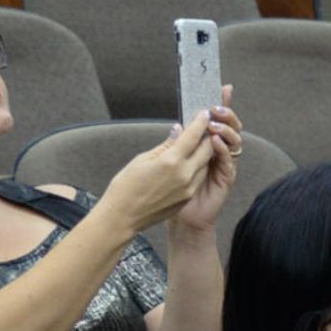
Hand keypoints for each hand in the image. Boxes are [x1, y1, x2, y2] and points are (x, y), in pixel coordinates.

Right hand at [96, 110, 227, 230]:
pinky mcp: (188, 197)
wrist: (123, 217)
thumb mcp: (142, 159)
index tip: (204, 113)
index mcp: (170, 161)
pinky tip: (192, 161)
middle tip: (206, 126)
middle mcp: (184, 174)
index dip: (200, 123)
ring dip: (205, 152)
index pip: (192, 136)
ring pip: (205, 164)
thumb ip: (165, 145)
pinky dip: (199, 166)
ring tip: (199, 142)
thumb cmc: (126, 186)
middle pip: (206, 149)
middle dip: (208, 136)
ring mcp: (189, 188)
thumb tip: (178, 130)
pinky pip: (199, 177)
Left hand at [167, 99, 243, 235]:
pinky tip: (216, 141)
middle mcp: (214, 154)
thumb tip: (178, 125)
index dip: (220, 105)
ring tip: (214, 124)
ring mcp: (221, 167)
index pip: (213, 121)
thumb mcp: (165, 162)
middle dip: (227, 114)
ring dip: (226, 130)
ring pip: (233, 142)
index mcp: (201, 146)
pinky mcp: (224, 180)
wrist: (173, 218)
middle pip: (229, 128)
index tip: (223, 87)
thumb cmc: (163, 191)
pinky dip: (223, 150)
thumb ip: (175, 145)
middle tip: (217, 106)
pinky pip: (228, 162)